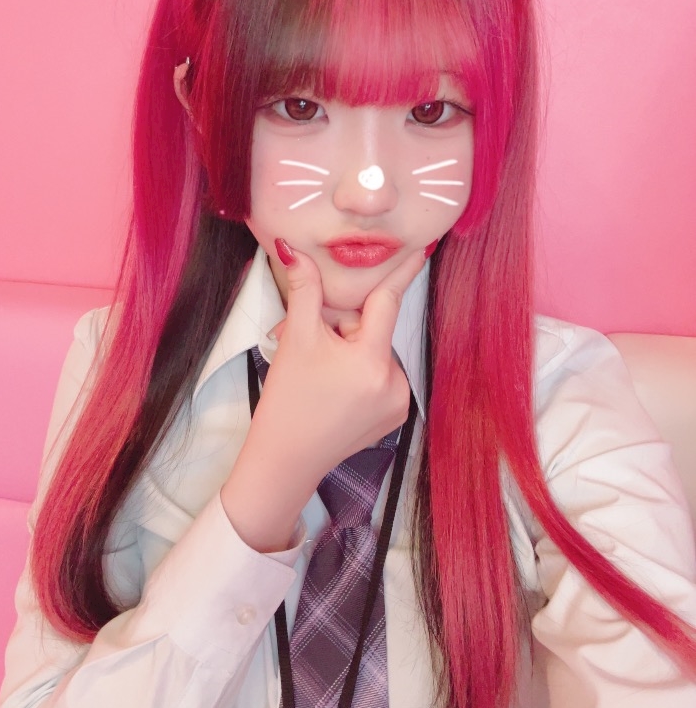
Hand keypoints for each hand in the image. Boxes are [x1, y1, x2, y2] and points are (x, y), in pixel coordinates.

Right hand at [221, 242, 426, 551]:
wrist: (286, 459)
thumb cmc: (288, 400)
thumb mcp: (295, 339)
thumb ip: (303, 290)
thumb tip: (294, 248)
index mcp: (371, 360)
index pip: (388, 302)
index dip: (401, 271)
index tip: (422, 247)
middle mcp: (395, 382)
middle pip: (373, 329)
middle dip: (342, 326)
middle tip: (307, 339)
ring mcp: (399, 402)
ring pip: (375, 352)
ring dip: (350, 349)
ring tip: (318, 369)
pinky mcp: (395, 417)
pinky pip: (381, 376)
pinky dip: (360, 372)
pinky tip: (335, 388)